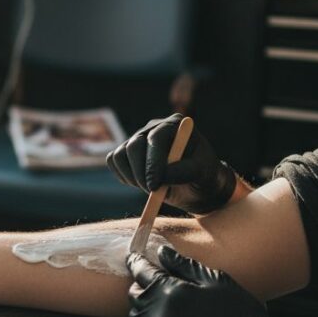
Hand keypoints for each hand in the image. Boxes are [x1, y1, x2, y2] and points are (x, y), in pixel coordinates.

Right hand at [107, 113, 236, 213]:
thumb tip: (161, 176)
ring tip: (151, 189)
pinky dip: (123, 176)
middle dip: (140, 172)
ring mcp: (138, 138)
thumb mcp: (202, 174)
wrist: (196, 186)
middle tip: (151, 191)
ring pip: (121, 154)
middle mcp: (154, 128)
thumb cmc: (203, 176)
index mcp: (175, 125)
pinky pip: (114, 161)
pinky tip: (141, 184)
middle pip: (134, 145)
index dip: (152, 162)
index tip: (155, 185)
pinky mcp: (127, 152)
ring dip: (132, 176)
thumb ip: (185, 171)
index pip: (156, 138)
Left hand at [127, 247, 300, 316]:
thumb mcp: (215, 280)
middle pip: (134, 294)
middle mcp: (158, 315)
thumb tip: (161, 251)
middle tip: (153, 283)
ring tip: (158, 305)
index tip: (134, 257)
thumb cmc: (239, 312)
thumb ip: (183, 265)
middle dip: (141, 286)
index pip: (141, 271)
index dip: (136, 262)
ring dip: (142, 309)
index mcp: (171, 292)